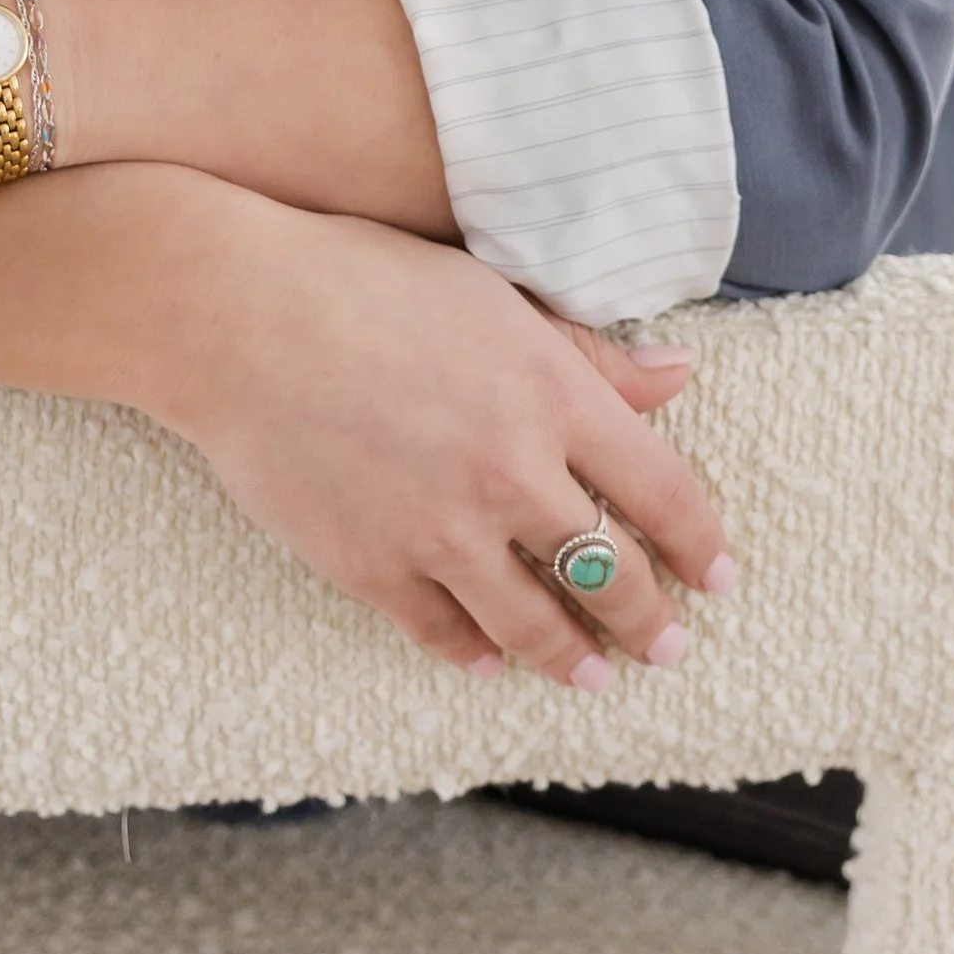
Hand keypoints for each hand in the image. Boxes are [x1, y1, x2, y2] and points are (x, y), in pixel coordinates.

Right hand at [150, 188, 732, 686]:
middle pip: (610, 573)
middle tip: (668, 646)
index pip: (662, 493)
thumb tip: (679, 375)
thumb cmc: (362, 276)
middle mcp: (510, 473)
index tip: (719, 577)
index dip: (700, 544)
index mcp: (552, 394)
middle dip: (650, 620)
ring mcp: (440, 530)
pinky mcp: (372, 567)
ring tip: (595, 676)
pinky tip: (492, 660)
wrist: (234, 313)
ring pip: (534, 623)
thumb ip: (588, 350)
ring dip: (574, 658)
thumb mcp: (492, 294)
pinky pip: (444, 632)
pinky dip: (477, 652)